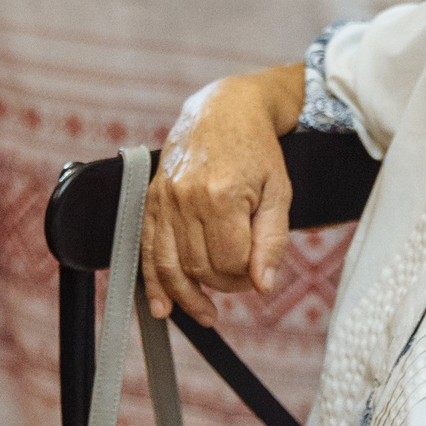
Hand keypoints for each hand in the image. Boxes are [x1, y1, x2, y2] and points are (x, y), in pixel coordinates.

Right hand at [141, 72, 297, 327]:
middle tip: (241, 282)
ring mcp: (164, 199)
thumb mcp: (279, 191)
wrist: (223, 110)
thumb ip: (272, 240)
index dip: (246, 279)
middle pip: (199, 267)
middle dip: (222, 285)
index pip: (230, 263)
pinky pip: (146, 248)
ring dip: (186, 296)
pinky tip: (162, 306)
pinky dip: (152, 281)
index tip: (257, 275)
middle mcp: (186, 199)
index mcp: (222, 196)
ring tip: (205, 315)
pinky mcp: (151, 199)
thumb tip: (264, 286)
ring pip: (169, 264)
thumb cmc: (257, 150)